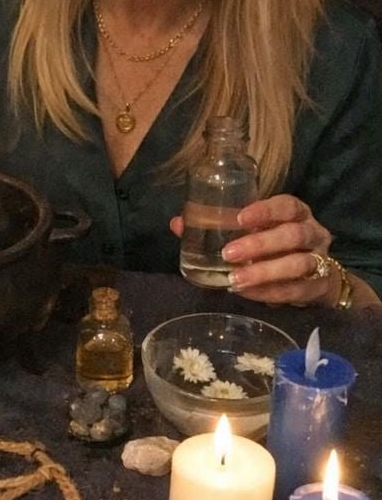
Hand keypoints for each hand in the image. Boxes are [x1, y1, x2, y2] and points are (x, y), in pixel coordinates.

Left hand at [171, 194, 338, 306]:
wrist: (315, 276)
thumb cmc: (276, 246)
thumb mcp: (255, 231)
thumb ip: (221, 226)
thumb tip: (178, 224)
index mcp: (297, 213)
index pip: (287, 205)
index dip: (266, 210)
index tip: (240, 218)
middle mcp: (313, 233)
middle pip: (292, 235)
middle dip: (260, 244)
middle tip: (229, 254)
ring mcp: (320, 260)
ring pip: (298, 263)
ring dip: (264, 272)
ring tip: (235, 280)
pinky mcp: (318, 286)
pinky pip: (296, 290)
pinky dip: (270, 293)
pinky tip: (248, 294)